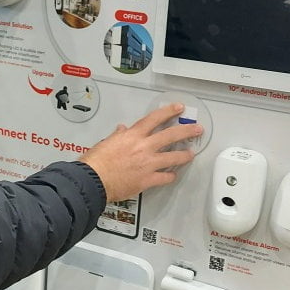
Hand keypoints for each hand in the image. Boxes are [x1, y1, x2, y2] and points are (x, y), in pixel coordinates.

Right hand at [79, 103, 201, 202]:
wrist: (93, 180)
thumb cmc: (96, 162)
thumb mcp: (106, 142)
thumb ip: (117, 136)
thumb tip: (121, 130)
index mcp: (133, 136)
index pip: (154, 118)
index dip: (169, 111)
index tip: (178, 108)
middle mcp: (143, 147)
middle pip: (170, 135)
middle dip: (186, 131)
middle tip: (197, 129)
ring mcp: (148, 164)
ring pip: (173, 157)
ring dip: (184, 155)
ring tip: (190, 154)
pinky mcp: (148, 180)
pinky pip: (165, 177)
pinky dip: (169, 176)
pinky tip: (172, 176)